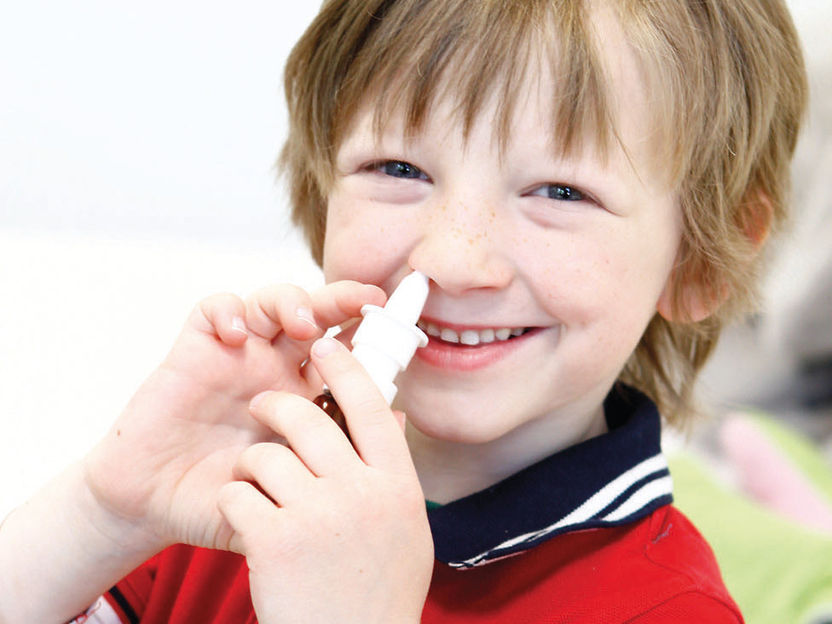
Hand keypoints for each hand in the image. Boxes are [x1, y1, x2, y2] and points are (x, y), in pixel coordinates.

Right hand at [80, 281, 384, 554]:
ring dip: (290, 301)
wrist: (154, 505)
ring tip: (301, 323)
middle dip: (339, 300)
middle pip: (314, 316)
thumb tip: (401, 420)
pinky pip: (213, 311)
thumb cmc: (222, 497)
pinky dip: (227, 310)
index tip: (395, 324)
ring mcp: (236, 357)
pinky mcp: (195, 352)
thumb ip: (338, 456)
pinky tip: (235, 334)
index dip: (367, 334)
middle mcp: (274, 370)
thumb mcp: (288, 489)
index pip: (343, 353)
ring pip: (270, 304)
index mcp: (304, 399)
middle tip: (362, 302)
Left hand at [218, 337, 433, 623]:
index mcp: (397, 485)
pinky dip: (233, 505)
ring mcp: (319, 515)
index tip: (325, 345)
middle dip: (276, 407)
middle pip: (308, 418)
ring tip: (256, 491)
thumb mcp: (405, 529)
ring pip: (265, 456)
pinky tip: (247, 526)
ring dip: (251, 468)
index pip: (370, 404)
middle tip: (263, 407)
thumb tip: (392, 418)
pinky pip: (237, 495)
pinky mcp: (275, 541)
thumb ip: (393, 473)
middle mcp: (362, 492)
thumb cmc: (376, 592)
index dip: (345, 366)